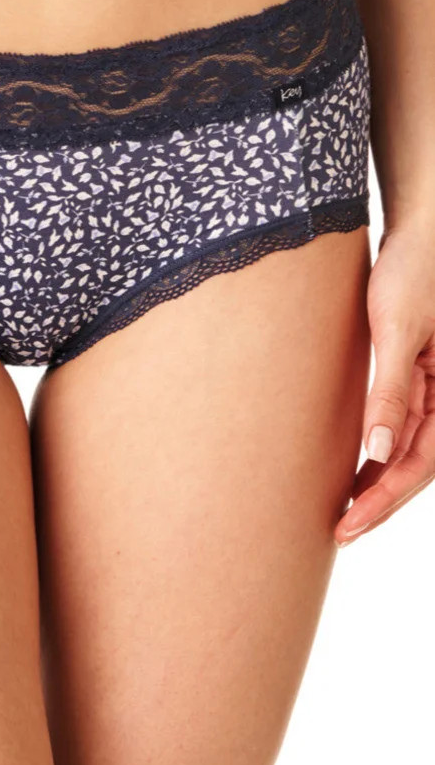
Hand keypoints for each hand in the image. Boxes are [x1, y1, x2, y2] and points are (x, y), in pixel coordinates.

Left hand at [337, 220, 434, 545]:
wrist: (417, 232)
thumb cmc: (412, 271)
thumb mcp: (398, 330)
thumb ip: (391, 391)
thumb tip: (378, 452)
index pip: (422, 462)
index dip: (385, 498)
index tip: (349, 524)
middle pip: (417, 464)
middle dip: (379, 501)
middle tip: (339, 532)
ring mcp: (433, 386)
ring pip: (409, 448)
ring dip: (378, 481)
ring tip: (343, 511)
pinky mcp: (415, 373)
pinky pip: (400, 423)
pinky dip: (378, 450)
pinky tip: (355, 466)